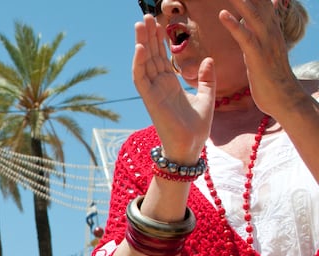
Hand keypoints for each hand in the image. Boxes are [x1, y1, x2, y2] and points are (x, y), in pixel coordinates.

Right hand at [132, 14, 213, 161]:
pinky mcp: (149, 100)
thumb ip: (207, 78)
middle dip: (148, 36)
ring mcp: (152, 92)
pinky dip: (139, 63)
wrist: (191, 145)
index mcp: (170, 84)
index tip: (159, 23)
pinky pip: (141, 79)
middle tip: (145, 16)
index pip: (162, 57)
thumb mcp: (207, 96)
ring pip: (143, 63)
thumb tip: (210, 59)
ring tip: (140, 24)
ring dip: (141, 43)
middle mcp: (159, 86)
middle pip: (150, 55)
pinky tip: (140, 48)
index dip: (159, 40)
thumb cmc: (196, 127)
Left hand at [220, 0, 299, 117]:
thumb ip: (265, 24)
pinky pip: (245, 36)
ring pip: (252, 13)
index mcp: (270, 27)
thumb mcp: (267, 45)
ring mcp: (265, 41)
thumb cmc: (271, 74)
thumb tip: (267, 6)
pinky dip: (234, 24)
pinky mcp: (257, 55)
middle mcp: (270, 30)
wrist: (283, 97)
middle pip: (257, 1)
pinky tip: (223, 14)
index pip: (261, 0)